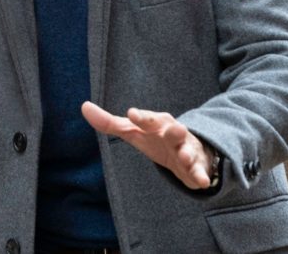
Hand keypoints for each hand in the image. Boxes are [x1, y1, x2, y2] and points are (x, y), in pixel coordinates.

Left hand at [81, 101, 214, 189]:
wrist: (186, 151)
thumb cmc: (154, 138)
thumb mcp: (132, 131)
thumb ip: (109, 122)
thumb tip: (84, 106)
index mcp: (156, 124)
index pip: (147, 119)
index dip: (141, 117)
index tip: (132, 114)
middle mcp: (173, 133)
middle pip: (174, 130)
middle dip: (174, 130)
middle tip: (175, 128)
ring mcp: (186, 149)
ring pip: (188, 150)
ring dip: (187, 153)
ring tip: (184, 157)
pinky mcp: (196, 166)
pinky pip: (200, 171)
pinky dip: (202, 175)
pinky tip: (203, 182)